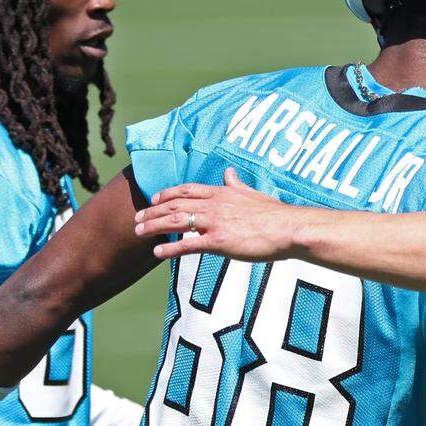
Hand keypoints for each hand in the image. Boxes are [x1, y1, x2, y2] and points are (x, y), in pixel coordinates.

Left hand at [134, 167, 301, 261]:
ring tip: (138, 233)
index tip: (153, 199)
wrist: (289, 228)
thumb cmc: (276, 214)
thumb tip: (229, 172)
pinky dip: (170, 248)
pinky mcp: (219, 241)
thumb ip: (237, 184)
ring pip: (176, 221)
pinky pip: (188, 244)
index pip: (187, 189)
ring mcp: (215, 222)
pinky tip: (157, 253)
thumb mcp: (254, 194)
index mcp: (222, 192)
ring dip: (153, 226)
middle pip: (175, 204)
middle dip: (152, 211)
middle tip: (136, 219)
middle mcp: (215, 204)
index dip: (167, 193)